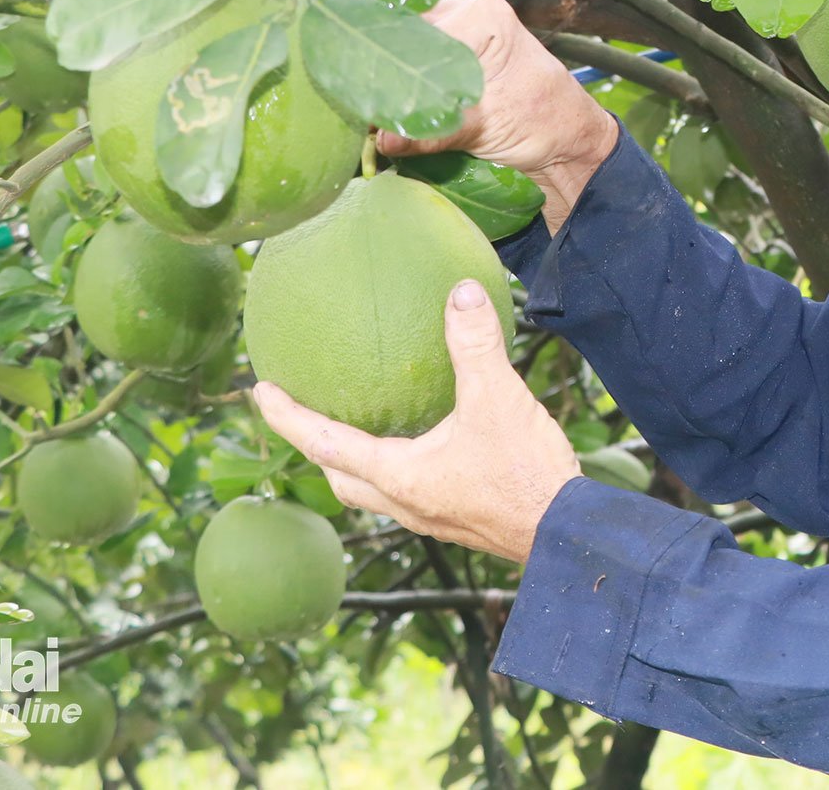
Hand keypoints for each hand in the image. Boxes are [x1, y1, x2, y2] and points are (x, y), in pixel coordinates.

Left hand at [253, 279, 583, 564]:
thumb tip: (460, 292)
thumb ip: (475, 344)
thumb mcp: (499, 399)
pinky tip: (426, 445)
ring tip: (356, 430)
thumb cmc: (527, 474)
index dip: (287, 416)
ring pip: (373, 492)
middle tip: (302, 415)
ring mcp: (431, 518)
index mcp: (399, 476)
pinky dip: (395, 469)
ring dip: (354, 464)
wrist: (568, 536)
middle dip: (316, 448)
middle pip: (341, 478)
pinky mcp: (458, 520)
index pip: (323, 443)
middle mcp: (406, 504)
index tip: (260, 390)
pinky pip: (408, 494)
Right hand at [374, 0, 617, 231]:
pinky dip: (397, 81)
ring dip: (385, 76)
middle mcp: (464, 9)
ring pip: (401, 44)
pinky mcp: (448, 49)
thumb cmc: (542, 123)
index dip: (388, 66)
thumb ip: (433, 131)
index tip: (367, 102)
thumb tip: (382, 140)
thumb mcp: (486, 128)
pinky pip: (410, 56)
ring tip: (367, 109)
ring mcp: (454, 26)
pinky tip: (382, 104)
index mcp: (482, 15)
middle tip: (360, 107)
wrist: (566, 140)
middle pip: (402, 32)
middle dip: (381, 69)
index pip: (415, 34)